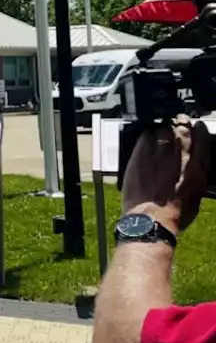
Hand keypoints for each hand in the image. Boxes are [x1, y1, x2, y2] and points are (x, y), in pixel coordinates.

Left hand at [121, 117, 209, 233]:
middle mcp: (179, 159)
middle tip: (180, 121)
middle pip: (183, 132)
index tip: (198, 126)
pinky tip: (147, 137)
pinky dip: (147, 136)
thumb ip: (195, 179)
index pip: (202, 142)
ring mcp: (159, 156)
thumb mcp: (195, 197)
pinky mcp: (140, 157)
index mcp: (196, 170)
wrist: (151, 220)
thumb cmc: (174, 215)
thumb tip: (195, 172)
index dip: (200, 131)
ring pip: (164, 131)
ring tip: (163, 130)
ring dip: (165, 130)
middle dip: (182, 125)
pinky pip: (145, 138)